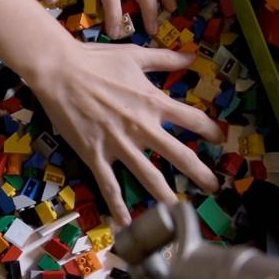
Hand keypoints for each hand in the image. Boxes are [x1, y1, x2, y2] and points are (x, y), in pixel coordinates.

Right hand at [24, 40, 223, 225]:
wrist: (59, 71)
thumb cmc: (96, 60)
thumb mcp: (135, 54)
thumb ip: (165, 59)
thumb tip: (192, 57)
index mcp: (153, 102)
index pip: (193, 119)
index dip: (210, 131)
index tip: (219, 140)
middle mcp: (142, 127)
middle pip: (180, 155)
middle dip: (200, 174)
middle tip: (214, 188)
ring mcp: (119, 144)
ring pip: (149, 176)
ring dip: (166, 196)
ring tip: (179, 211)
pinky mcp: (95, 155)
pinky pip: (109, 185)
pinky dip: (117, 206)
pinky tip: (125, 223)